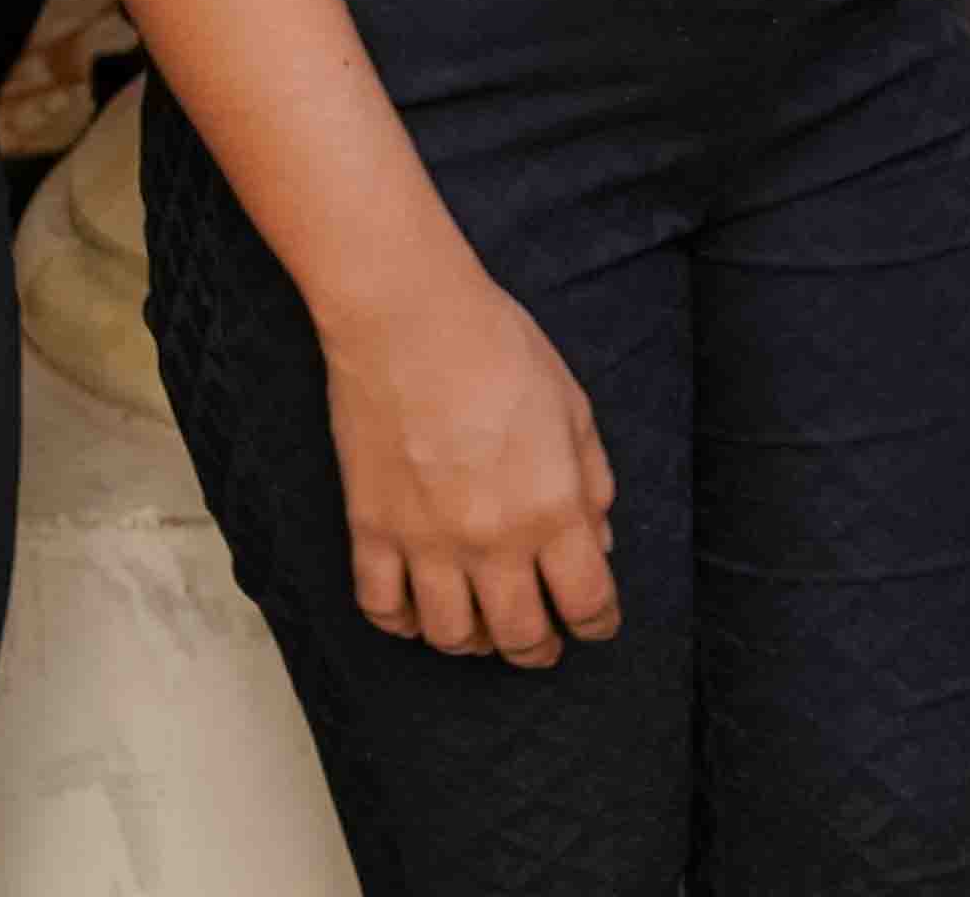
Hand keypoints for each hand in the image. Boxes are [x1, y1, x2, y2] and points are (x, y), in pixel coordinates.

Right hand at [322, 281, 623, 668]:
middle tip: (544, 646)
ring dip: (473, 644)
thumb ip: (591, 482)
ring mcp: (425, 541)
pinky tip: (419, 612)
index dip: (598, 624)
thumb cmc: (499, 349)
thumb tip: (597, 543)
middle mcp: (491, 539)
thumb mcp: (573, 409)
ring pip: (449, 636)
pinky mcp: (370, 530)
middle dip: (539, 650)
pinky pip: (382, 608)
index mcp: (552, 507)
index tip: (598, 626)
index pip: (585, 600)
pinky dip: (402, 622)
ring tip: (483, 631)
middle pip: (519, 635)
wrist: (408, 318)